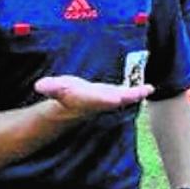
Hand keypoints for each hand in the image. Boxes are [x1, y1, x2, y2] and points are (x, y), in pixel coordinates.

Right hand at [34, 75, 153, 117]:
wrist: (74, 103)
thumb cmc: (65, 94)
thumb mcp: (57, 88)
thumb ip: (51, 87)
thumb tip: (39, 86)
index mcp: (88, 99)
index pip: (97, 99)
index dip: (105, 99)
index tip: (116, 97)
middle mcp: (101, 101)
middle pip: (115, 99)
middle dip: (126, 96)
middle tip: (139, 92)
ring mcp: (110, 98)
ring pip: (125, 97)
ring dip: (136, 94)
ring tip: (147, 89)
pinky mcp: (116, 94)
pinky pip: (129, 93)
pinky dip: (138, 91)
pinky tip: (150, 88)